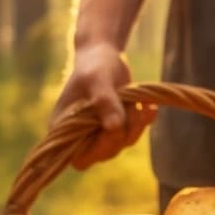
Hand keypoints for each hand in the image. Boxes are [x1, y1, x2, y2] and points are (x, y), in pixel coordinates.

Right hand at [49, 43, 156, 169]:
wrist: (104, 55)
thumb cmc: (94, 66)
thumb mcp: (97, 80)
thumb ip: (104, 102)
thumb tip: (114, 128)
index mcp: (64, 129)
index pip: (79, 159)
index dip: (98, 150)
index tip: (112, 128)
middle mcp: (80, 136)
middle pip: (105, 153)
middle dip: (121, 133)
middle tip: (130, 107)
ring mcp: (100, 133)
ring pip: (122, 143)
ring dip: (134, 124)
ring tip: (137, 101)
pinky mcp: (118, 127)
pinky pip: (134, 134)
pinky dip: (144, 121)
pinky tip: (150, 106)